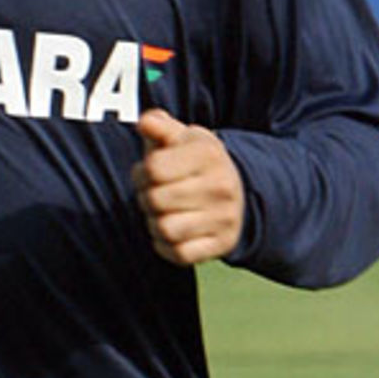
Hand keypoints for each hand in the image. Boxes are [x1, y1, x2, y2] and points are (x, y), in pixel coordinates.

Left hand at [132, 111, 245, 264]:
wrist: (237, 191)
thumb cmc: (196, 162)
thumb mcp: (182, 137)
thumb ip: (159, 126)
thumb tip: (145, 123)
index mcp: (208, 154)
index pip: (153, 169)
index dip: (141, 172)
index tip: (148, 173)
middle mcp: (221, 186)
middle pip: (155, 200)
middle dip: (145, 198)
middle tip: (154, 195)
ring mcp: (224, 217)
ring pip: (165, 229)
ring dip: (154, 224)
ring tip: (162, 213)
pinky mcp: (221, 244)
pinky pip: (179, 254)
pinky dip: (167, 246)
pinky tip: (172, 233)